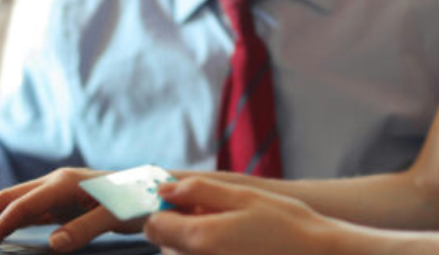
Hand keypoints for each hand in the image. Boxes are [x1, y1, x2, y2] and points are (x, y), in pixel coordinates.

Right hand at [0, 167, 143, 253]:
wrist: (157, 188)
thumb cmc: (140, 199)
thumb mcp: (117, 216)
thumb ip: (85, 229)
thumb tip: (53, 244)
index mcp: (64, 183)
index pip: (20, 207)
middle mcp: (56, 182)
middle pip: (6, 198)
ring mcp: (58, 190)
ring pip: (13, 203)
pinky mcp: (62, 200)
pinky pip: (28, 210)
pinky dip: (6, 220)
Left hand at [145, 177, 338, 254]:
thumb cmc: (285, 225)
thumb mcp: (243, 196)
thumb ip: (199, 190)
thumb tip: (165, 190)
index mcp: (200, 239)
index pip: (153, 226)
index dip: (164, 209)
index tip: (186, 200)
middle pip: (166, 242)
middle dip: (183, 225)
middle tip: (219, 214)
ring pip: (183, 253)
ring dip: (198, 240)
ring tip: (234, 232)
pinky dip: (212, 252)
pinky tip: (238, 247)